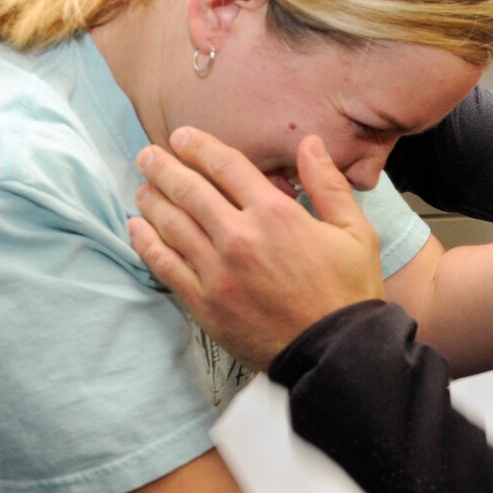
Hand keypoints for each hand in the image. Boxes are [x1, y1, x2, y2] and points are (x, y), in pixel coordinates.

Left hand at [130, 131, 384, 369]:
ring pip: (171, 224)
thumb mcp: (356, 233)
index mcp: (276, 214)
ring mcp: (218, 272)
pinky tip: (136, 229)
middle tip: (148, 156)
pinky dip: (146, 243)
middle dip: (164, 168)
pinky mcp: (205, 304)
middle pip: (189, 190)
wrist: (337, 355)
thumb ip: (329, 185)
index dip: (199, 147)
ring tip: (142, 189)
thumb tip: (310, 143)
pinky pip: (165, 265)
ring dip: (152, 201)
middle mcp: (240, 237)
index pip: (226, 166)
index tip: (181, 138)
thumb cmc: (350, 295)